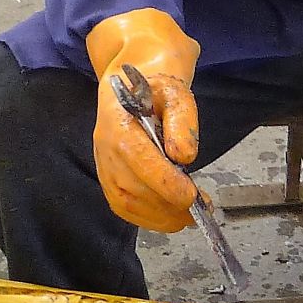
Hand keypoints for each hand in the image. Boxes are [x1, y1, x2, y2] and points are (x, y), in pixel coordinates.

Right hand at [87, 9, 201, 231]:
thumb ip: (183, 121)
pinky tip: (170, 217)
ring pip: (125, 202)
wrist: (132, 84)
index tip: (191, 195)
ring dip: (159, 217)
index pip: (137, 158)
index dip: (164, 182)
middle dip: (167, 205)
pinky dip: (147, 218)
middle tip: (199, 209)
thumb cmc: (156, 88)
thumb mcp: (176, 92)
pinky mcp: (107, 177)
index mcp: (119, 120)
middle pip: (130, 187)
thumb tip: (184, 157)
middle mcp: (104, 145)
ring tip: (189, 216)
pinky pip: (121, 206)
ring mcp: (103, 163)